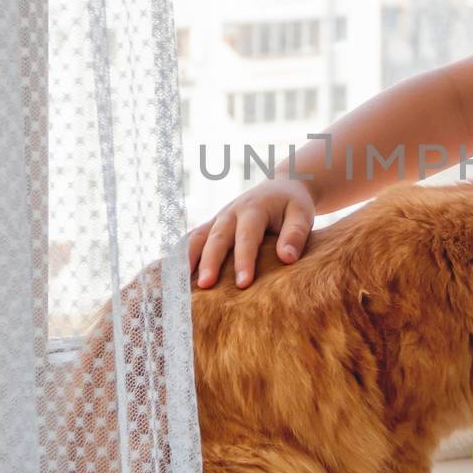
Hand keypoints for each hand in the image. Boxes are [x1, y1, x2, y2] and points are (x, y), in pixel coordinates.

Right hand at [188, 177, 316, 289]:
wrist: (280, 187)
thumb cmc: (293, 205)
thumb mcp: (302, 214)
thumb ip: (295, 234)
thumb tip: (287, 258)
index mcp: (253, 209)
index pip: (247, 236)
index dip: (244, 259)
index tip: (243, 283)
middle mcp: (230, 213)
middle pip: (216, 238)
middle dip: (210, 262)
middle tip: (206, 286)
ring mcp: (217, 219)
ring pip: (196, 238)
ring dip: (186, 260)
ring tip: (178, 284)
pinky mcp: (211, 227)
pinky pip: (190, 241)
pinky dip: (178, 257)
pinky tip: (170, 277)